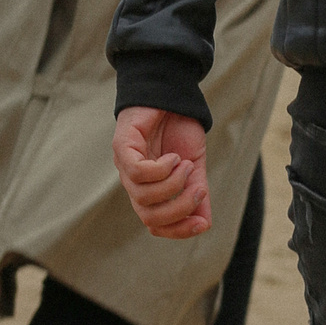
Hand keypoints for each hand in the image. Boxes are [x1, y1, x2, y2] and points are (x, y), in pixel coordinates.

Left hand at [113, 107, 211, 237]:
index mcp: (149, 190)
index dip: (177, 230)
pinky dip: (160, 169)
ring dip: (173, 184)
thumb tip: (205, 224)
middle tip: (199, 190)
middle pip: (149, 217)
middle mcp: (133, 182)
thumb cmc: (179, 128)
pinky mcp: (121, 147)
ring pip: (143, 197)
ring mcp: (125, 165)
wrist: (171, 94)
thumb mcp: (194, 165)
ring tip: (185, 163)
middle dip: (179, 209)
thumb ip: (196, 192)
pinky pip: (137, 172)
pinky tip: (173, 157)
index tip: (203, 224)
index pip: (155, 224)